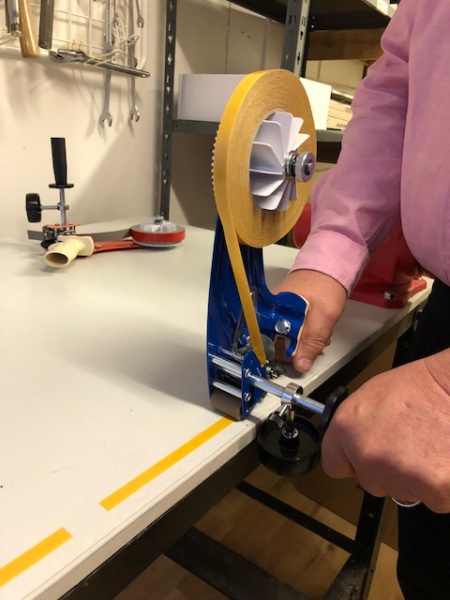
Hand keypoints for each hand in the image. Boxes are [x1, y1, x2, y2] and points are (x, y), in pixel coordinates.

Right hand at [273, 270, 346, 371]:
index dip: (282, 355)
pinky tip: (315, 331)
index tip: (299, 358)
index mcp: (271, 312)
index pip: (266, 343)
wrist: (329, 267)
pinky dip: (301, 333)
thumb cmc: (325, 287)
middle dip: (295, 349)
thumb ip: (312, 342)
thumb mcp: (324, 318)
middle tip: (315, 346)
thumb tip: (300, 366)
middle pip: (274, 342)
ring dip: (301, 342)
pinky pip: (288, 328)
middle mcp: (269, 312)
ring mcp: (277, 311)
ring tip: (320, 338)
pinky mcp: (284, 311)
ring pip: (283, 337)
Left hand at [321, 350, 449, 512]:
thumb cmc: (422, 386)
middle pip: (370, 482)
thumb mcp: (373, 395)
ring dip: (414, 478)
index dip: (351, 460)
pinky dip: (440, 485)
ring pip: (402, 492)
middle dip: (387, 470)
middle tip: (407, 445)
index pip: (334, 464)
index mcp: (347, 428)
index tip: (362, 457)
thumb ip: (357, 426)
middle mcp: (367, 455)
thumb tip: (355, 444)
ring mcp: (398, 476)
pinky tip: (443, 458)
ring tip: (428, 446)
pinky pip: (433, 498)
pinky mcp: (432, 491)